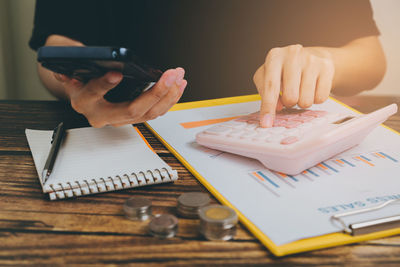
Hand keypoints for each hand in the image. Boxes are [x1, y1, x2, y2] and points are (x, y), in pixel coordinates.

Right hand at [55, 68, 186, 126]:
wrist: (82, 93)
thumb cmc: (79, 80)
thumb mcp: (70, 71)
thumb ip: (70, 70)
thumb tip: (68, 68)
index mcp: (85, 102)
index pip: (93, 94)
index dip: (104, 85)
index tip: (116, 74)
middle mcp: (103, 115)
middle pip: (133, 109)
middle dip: (156, 92)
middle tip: (170, 75)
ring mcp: (120, 119)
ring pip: (149, 114)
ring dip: (168, 95)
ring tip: (179, 78)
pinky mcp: (133, 118)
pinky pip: (154, 113)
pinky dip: (169, 99)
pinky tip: (178, 86)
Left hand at [253, 44, 334, 126]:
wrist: (314, 56)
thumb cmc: (286, 70)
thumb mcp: (268, 76)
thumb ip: (265, 91)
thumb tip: (276, 108)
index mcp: (274, 57)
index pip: (270, 87)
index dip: (268, 108)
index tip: (266, 124)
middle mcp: (292, 55)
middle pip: (290, 97)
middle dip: (289, 103)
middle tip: (290, 95)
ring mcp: (311, 60)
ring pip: (306, 101)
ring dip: (302, 102)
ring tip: (301, 90)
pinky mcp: (326, 67)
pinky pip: (320, 98)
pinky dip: (315, 99)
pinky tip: (313, 88)